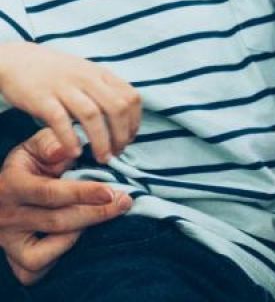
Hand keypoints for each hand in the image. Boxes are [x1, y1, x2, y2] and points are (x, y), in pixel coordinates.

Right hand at [0, 43, 140, 162]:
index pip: (131, 97)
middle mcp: (86, 78)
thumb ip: (105, 91)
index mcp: (101, 74)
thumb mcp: (87, 74)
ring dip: (101, 141)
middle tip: (118, 153)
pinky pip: (60, 120)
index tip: (130, 138)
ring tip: (103, 158)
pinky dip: (70, 138)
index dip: (135, 122)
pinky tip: (75, 153)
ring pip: (92, 115)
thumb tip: (125, 118)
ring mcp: (64, 87)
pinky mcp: (42, 97)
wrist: (18, 60)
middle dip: (122, 134)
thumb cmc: (57, 72)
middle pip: (117, 108)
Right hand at [0, 128, 130, 284]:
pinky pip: (35, 269)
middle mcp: (6, 216)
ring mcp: (8, 240)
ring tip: (105, 213)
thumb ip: (50, 143)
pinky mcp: (14, 257)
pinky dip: (58, 258)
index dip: (82, 193)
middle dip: (97, 213)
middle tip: (125, 202)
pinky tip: (77, 237)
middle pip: (57, 221)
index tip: (110, 192)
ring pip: (48, 249)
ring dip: (83, 232)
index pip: (49, 193)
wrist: (6, 190)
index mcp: (11, 185)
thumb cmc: (30, 165)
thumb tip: (65, 149)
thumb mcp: (36, 147)